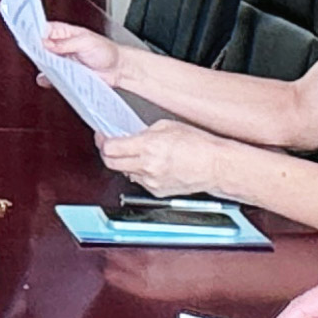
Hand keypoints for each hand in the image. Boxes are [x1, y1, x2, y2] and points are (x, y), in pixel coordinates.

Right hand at [39, 21, 127, 78]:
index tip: (29, 39)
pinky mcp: (65, 75)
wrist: (118, 69)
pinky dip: (48, 79)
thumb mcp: (86, 42)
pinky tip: (47, 79)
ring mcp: (62, 61)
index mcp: (64, 32)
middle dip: (37, 51)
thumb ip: (66, 43)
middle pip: (40, 47)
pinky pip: (51, 77)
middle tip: (37, 55)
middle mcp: (60, 46)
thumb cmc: (106, 50)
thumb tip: (47, 43)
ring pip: (44, 62)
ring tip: (44, 66)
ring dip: (42, 65)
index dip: (35, 33)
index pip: (43, 29)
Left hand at [97, 119, 237, 199]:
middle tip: (109, 145)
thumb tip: (130, 135)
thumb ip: (145, 131)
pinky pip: (139, 181)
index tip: (103, 136)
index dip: (102, 141)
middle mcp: (147, 166)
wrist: (215, 166)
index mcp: (149, 146)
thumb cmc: (198, 144)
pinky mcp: (157, 192)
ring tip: (136, 154)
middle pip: (111, 163)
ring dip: (125, 163)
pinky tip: (151, 164)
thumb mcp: (168, 126)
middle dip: (107, 153)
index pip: (111, 148)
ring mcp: (151, 181)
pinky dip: (140, 172)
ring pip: (125, 172)